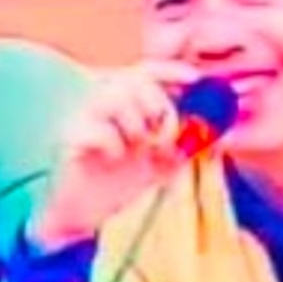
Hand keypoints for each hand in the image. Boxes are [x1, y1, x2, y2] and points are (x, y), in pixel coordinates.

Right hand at [28, 60, 200, 251]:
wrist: (89, 210)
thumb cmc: (124, 179)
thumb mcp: (163, 162)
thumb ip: (185, 145)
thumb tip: (211, 132)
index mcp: (128, 103)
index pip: (148, 72)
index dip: (172, 71)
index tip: (194, 77)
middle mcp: (105, 102)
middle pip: (134, 80)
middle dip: (159, 106)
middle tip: (164, 137)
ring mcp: (86, 116)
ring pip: (115, 98)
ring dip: (137, 126)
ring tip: (138, 150)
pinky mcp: (71, 136)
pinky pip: (98, 129)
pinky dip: (114, 144)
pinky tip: (113, 158)